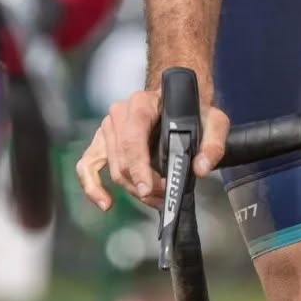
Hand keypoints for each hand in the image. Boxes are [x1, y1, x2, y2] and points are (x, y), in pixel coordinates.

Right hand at [75, 85, 231, 210]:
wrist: (175, 97)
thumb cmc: (191, 108)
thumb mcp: (213, 120)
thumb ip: (213, 143)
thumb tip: (200, 168)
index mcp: (142, 104)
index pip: (133, 139)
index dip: (139, 168)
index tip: (149, 189)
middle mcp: (119, 113)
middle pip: (124, 160)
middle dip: (143, 185)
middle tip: (164, 196)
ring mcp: (107, 127)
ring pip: (114, 169)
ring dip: (133, 189)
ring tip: (154, 199)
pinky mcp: (102, 141)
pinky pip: (88, 165)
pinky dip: (93, 186)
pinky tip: (105, 202)